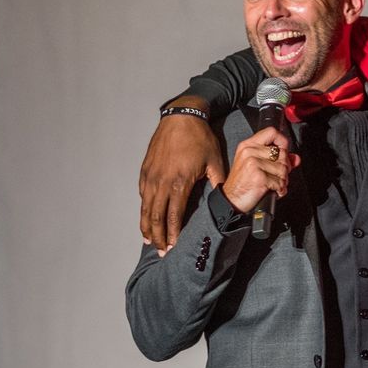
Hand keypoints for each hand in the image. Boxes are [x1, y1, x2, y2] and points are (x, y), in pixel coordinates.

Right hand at [139, 99, 227, 249]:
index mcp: (180, 182)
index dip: (173, 234)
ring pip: (146, 208)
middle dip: (158, 237)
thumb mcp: (214, 161)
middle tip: (161, 251)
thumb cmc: (200, 138)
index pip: (174, 216)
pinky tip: (146, 220)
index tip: (174, 247)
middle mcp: (162, 182)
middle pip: (156, 217)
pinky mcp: (145, 170)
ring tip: (150, 242)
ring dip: (147, 227)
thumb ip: (218, 182)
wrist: (181, 116)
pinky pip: (142, 195)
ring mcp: (151, 176)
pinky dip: (143, 210)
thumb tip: (225, 200)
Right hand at [220, 127, 296, 215]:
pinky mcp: (259, 177)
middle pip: (282, 153)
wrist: (231, 200)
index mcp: (248, 146)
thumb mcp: (255, 165)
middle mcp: (250, 152)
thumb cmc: (242, 183)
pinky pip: (280, 182)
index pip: (271, 132)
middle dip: (285, 167)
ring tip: (275, 184)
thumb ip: (276, 159)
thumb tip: (296, 158)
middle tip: (278, 176)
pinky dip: (280, 189)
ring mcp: (254, 163)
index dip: (283, 141)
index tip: (285, 150)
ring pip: (283, 168)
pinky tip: (274, 191)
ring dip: (283, 180)